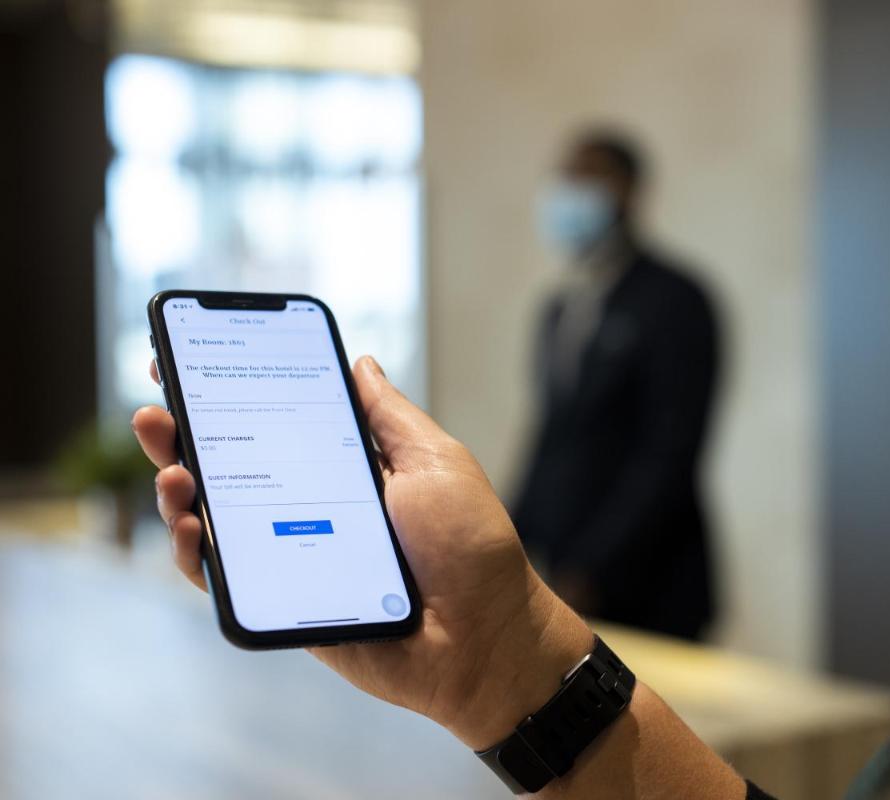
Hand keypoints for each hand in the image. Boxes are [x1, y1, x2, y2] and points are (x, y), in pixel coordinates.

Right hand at [132, 355, 592, 749]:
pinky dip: (194, 551)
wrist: (484, 638)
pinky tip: (189, 524)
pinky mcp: (283, 600)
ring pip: (218, 518)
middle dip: (188, 433)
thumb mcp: (435, 462)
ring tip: (173, 469)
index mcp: (350, 467)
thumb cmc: (470, 546)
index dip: (236, 393)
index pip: (280, 421)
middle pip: (236, 464)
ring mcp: (294, 552)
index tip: (194, 359)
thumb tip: (360, 363)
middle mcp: (314, 504)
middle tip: (156, 410)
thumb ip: (389, 417)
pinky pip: (225, 576)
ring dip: (180, 488)